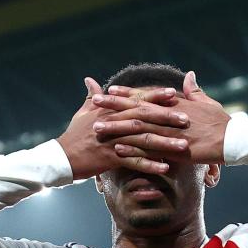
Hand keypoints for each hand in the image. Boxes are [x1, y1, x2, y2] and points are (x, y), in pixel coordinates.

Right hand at [56, 77, 188, 178]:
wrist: (60, 158)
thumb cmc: (73, 135)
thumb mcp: (82, 113)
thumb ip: (91, 97)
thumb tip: (90, 80)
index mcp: (110, 112)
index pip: (136, 101)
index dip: (155, 96)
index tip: (174, 93)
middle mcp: (113, 124)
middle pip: (144, 118)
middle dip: (166, 118)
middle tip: (187, 119)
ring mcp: (112, 141)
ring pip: (143, 141)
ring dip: (164, 143)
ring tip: (183, 145)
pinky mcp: (109, 159)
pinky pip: (133, 162)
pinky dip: (150, 165)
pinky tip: (165, 167)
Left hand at [95, 71, 229, 164]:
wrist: (234, 140)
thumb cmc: (223, 123)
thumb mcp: (209, 103)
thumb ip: (195, 91)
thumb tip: (189, 76)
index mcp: (176, 104)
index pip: (147, 97)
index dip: (127, 94)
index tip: (110, 90)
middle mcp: (170, 116)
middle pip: (137, 109)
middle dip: (114, 106)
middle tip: (94, 102)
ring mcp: (171, 133)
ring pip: (139, 128)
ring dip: (117, 128)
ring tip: (97, 128)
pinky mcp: (175, 150)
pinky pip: (150, 149)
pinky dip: (134, 149)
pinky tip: (117, 150)